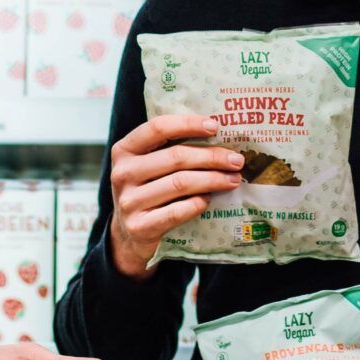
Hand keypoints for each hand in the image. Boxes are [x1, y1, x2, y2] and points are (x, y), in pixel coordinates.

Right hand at [105, 114, 243, 278]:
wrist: (129, 235)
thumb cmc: (147, 191)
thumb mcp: (148, 166)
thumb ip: (169, 149)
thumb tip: (218, 137)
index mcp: (124, 150)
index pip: (157, 128)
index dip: (187, 124)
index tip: (215, 126)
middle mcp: (122, 173)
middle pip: (175, 157)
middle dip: (211, 157)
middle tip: (236, 160)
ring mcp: (129, 201)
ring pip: (180, 183)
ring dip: (212, 180)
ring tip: (233, 180)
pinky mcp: (140, 226)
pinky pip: (177, 211)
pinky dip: (197, 203)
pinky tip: (209, 199)